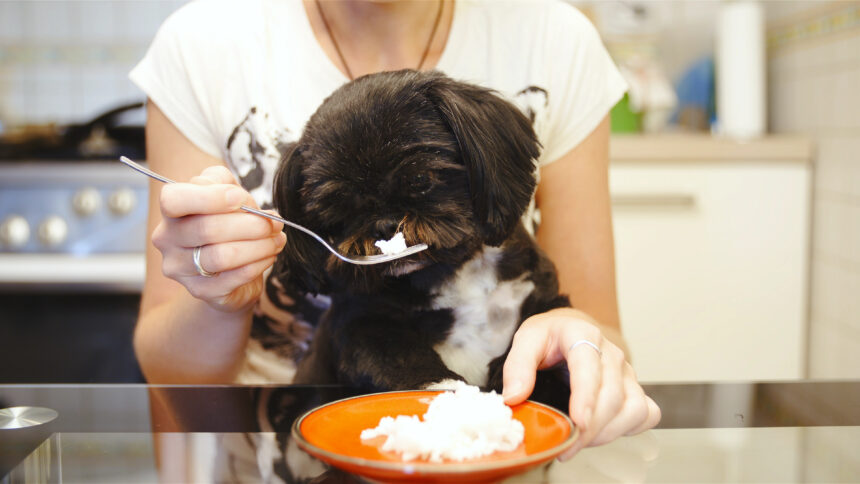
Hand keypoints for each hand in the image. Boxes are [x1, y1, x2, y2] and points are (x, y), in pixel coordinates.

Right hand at [152, 165, 285, 312]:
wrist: (228, 270)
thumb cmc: (227, 225)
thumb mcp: (225, 194)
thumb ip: (223, 183)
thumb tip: (236, 195)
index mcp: (171, 211)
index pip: (174, 200)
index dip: (209, 197)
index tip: (240, 198)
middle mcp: (167, 240)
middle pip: (207, 229)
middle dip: (250, 224)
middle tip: (275, 223)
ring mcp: (180, 269)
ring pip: (222, 256)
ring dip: (259, 246)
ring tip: (277, 240)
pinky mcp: (201, 291)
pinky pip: (235, 277)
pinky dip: (259, 263)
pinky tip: (270, 256)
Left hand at [502, 308, 660, 459]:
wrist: (567, 331)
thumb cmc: (548, 339)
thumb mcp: (526, 341)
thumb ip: (517, 366)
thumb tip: (514, 396)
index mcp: (582, 335)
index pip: (589, 365)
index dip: (586, 396)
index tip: (578, 421)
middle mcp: (610, 353)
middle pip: (612, 395)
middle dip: (591, 426)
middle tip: (566, 445)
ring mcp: (626, 372)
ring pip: (633, 407)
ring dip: (609, 431)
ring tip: (581, 441)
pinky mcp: (634, 388)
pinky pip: (646, 413)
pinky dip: (629, 428)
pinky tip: (604, 432)